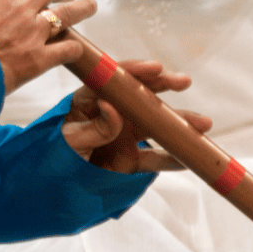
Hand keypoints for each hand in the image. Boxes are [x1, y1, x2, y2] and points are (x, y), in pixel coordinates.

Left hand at [61, 60, 212, 173]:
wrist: (50, 182)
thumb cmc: (54, 152)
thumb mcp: (68, 139)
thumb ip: (94, 126)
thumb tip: (112, 109)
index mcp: (92, 98)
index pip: (116, 79)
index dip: (136, 72)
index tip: (156, 69)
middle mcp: (113, 112)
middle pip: (141, 96)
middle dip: (164, 87)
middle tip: (183, 81)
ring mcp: (124, 135)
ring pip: (156, 126)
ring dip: (179, 125)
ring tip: (202, 125)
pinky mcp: (130, 159)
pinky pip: (156, 158)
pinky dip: (174, 159)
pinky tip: (192, 159)